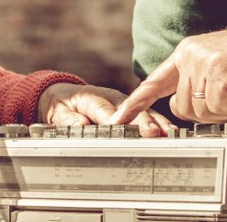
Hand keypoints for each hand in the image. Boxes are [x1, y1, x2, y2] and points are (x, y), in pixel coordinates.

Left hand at [37, 83, 174, 136]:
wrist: (63, 93)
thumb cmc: (61, 104)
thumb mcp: (56, 112)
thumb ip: (67, 119)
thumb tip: (80, 125)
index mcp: (92, 98)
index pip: (104, 111)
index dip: (114, 120)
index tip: (123, 130)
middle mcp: (111, 98)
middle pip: (129, 110)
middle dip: (141, 121)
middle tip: (153, 132)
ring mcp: (123, 102)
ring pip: (142, 110)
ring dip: (156, 122)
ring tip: (168, 133)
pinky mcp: (131, 108)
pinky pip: (146, 114)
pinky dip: (158, 123)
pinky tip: (170, 132)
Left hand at [108, 27, 226, 124]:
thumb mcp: (215, 72)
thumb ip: (195, 87)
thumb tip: (183, 111)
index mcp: (184, 55)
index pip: (154, 82)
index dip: (136, 103)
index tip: (120, 119)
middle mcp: (188, 56)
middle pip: (182, 108)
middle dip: (206, 112)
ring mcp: (201, 62)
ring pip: (200, 111)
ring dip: (224, 110)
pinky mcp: (217, 71)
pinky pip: (218, 108)